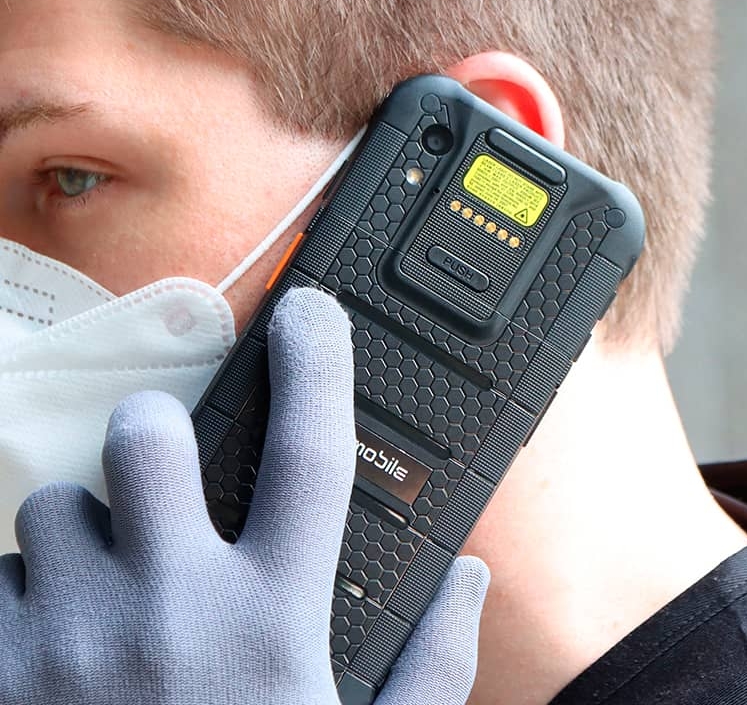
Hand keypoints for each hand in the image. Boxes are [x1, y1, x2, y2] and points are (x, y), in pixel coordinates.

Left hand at [0, 288, 488, 704]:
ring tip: (105, 592)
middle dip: (149, 431)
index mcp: (275, 618)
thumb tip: (472, 578)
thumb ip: (434, 660)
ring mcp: (72, 642)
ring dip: (81, 533)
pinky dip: (23, 598)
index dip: (318, 366)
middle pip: (143, 436)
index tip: (313, 314)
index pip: (314, 453)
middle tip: (160, 470)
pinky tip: (52, 647)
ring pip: (52, 508)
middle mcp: (172, 612)